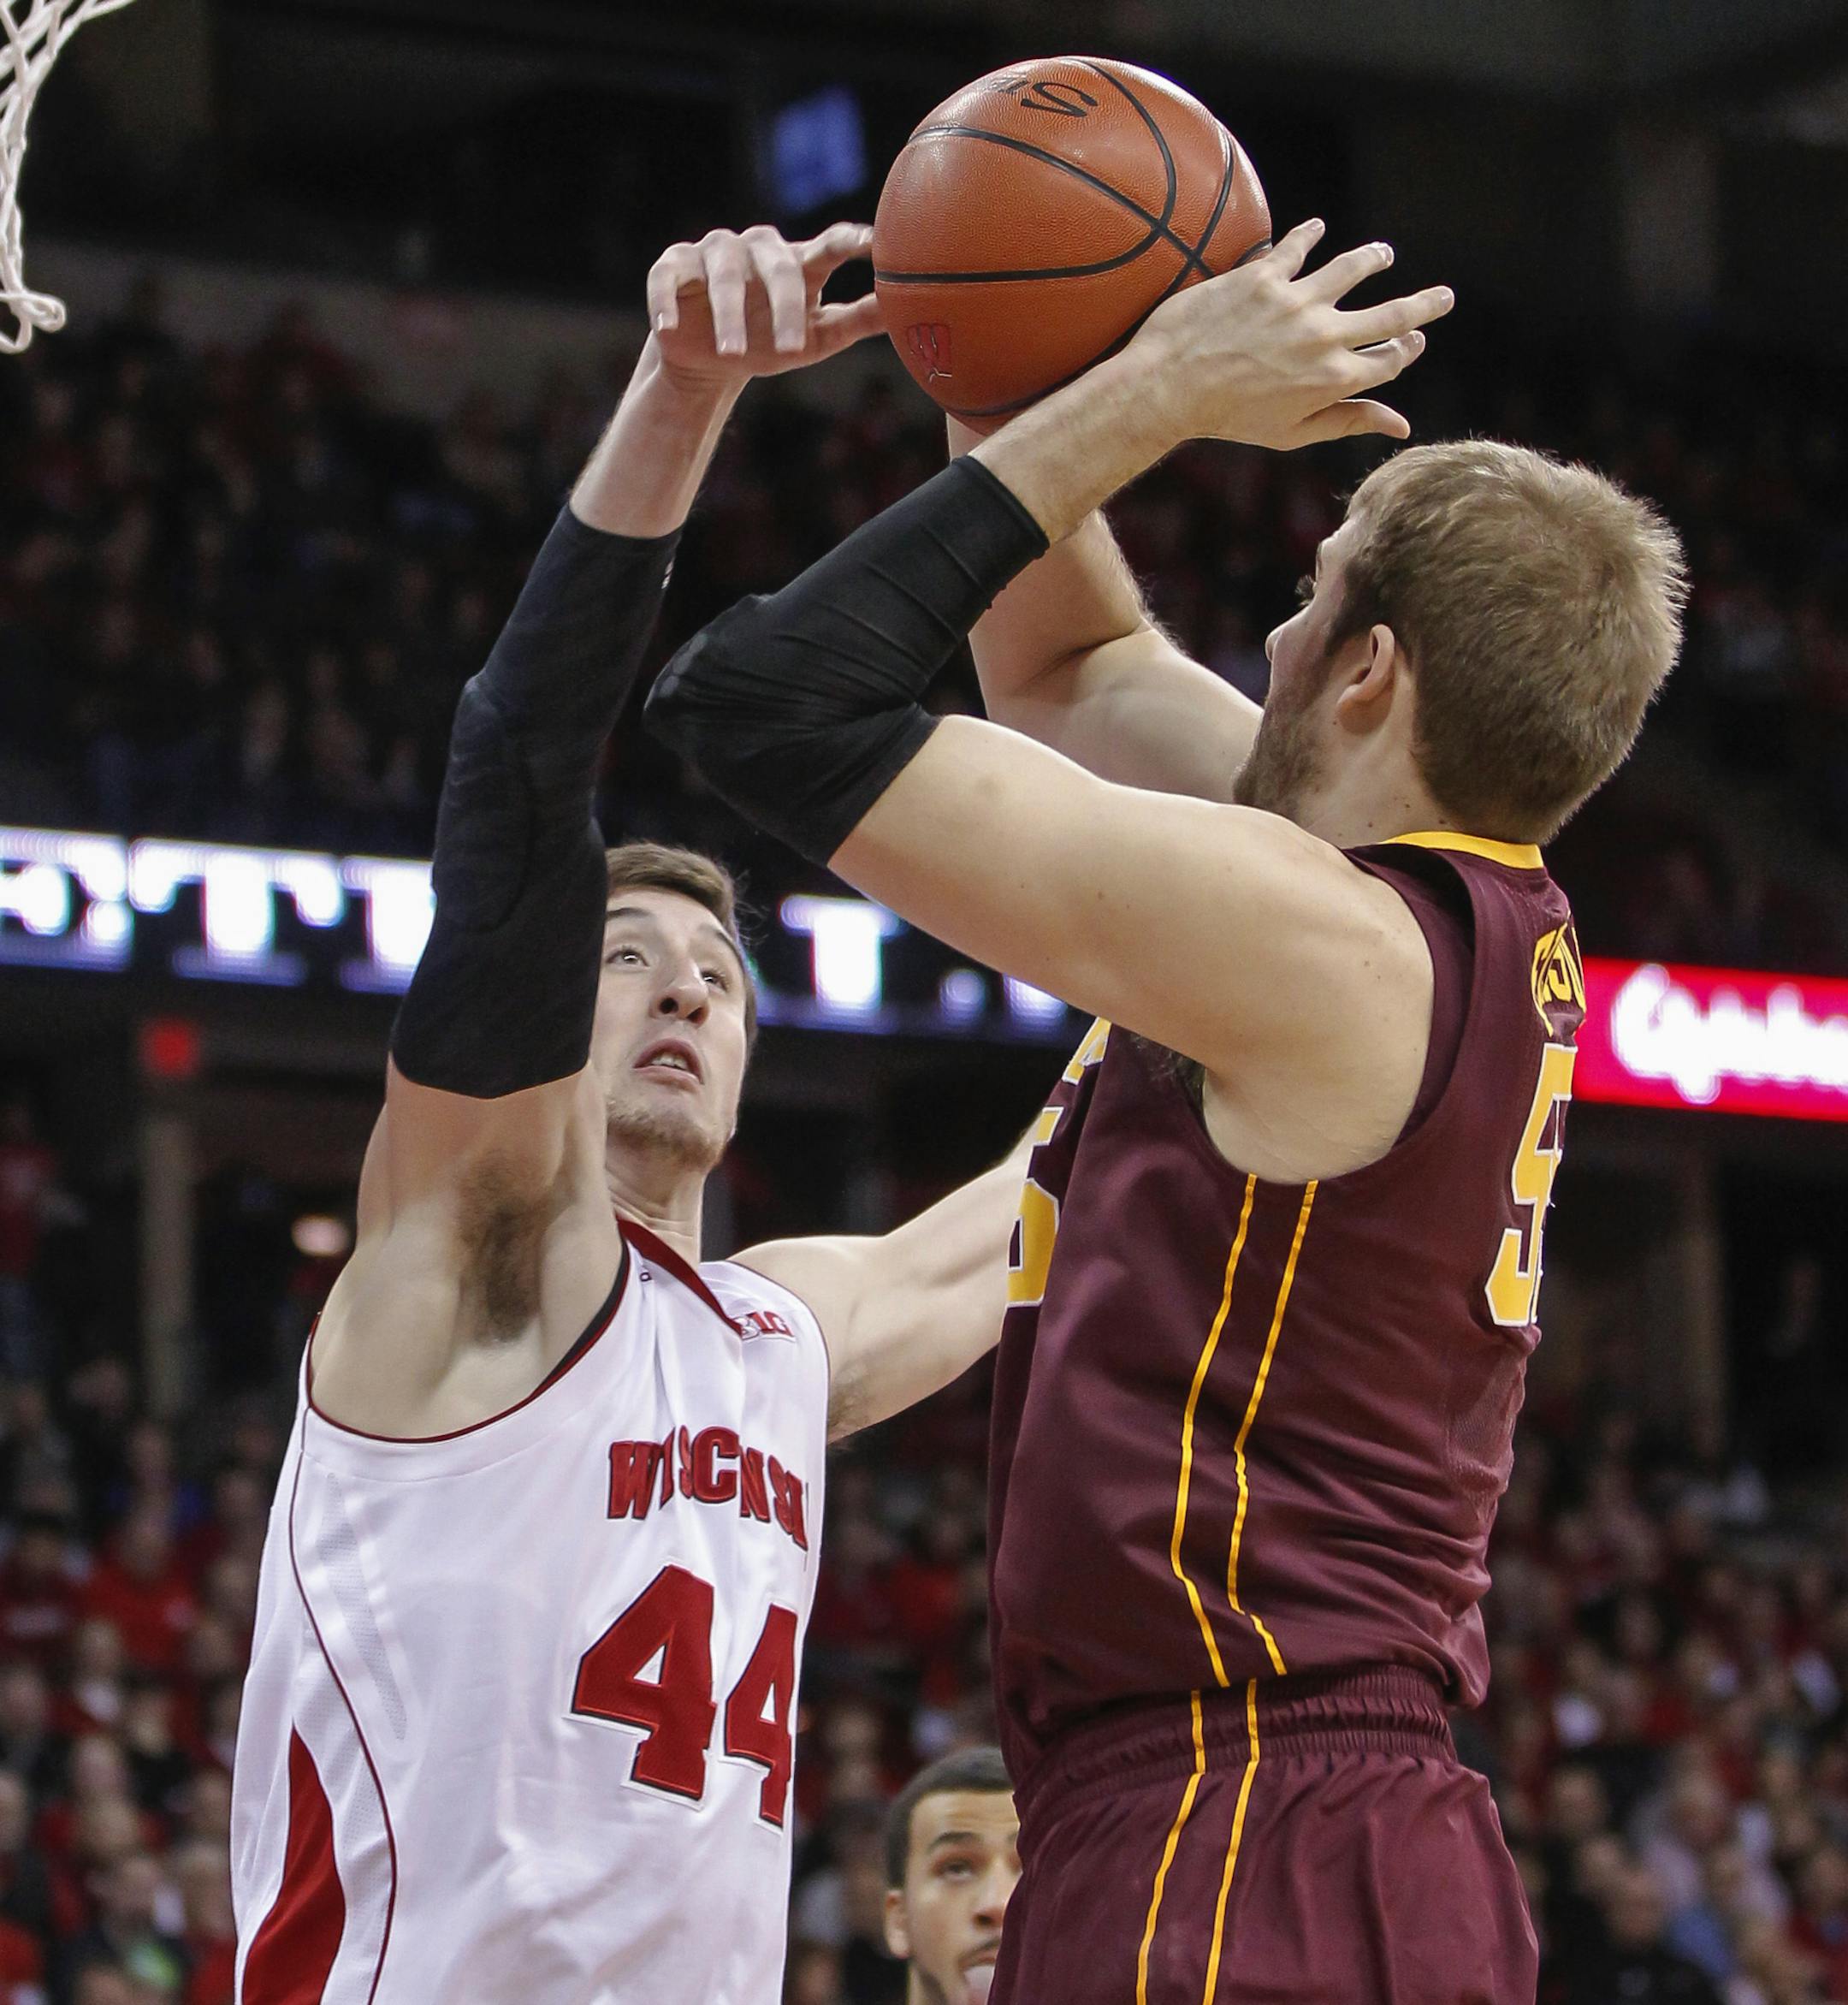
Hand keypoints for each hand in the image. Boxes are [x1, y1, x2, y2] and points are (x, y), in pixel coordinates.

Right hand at [646, 222, 885, 394]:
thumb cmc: (770, 342)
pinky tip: (671, 330)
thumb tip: (907, 312)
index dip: (852, 241)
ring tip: (733, 354)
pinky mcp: (672, 266)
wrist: (711, 360)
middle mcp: (758, 248)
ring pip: (724, 272)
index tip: (874, 246)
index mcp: (799, 262)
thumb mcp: (818, 338)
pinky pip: (668, 277)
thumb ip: (858, 320)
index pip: (830, 243)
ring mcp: (714, 252)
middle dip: (784, 307)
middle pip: (778, 265)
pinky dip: (667, 303)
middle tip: (788, 349)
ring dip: (728, 314)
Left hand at [1122, 219, 1454, 451]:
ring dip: (1374, 259)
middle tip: (1443, 296)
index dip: (1408, 349)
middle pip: (1392, 314)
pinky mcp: (1264, 276)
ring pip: (1353, 269)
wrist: (1168, 389)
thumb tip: (1402, 425)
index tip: (1415, 341)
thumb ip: (1349, 420)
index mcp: (1335, 378)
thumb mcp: (1293, 432)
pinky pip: (1297, 246)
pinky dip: (1310, 235)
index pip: (1391, 358)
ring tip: (1384, 255)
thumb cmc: (1228, 419)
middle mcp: (1325, 336)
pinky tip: (1318, 228)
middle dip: (1424, 305)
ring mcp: (1296, 302)